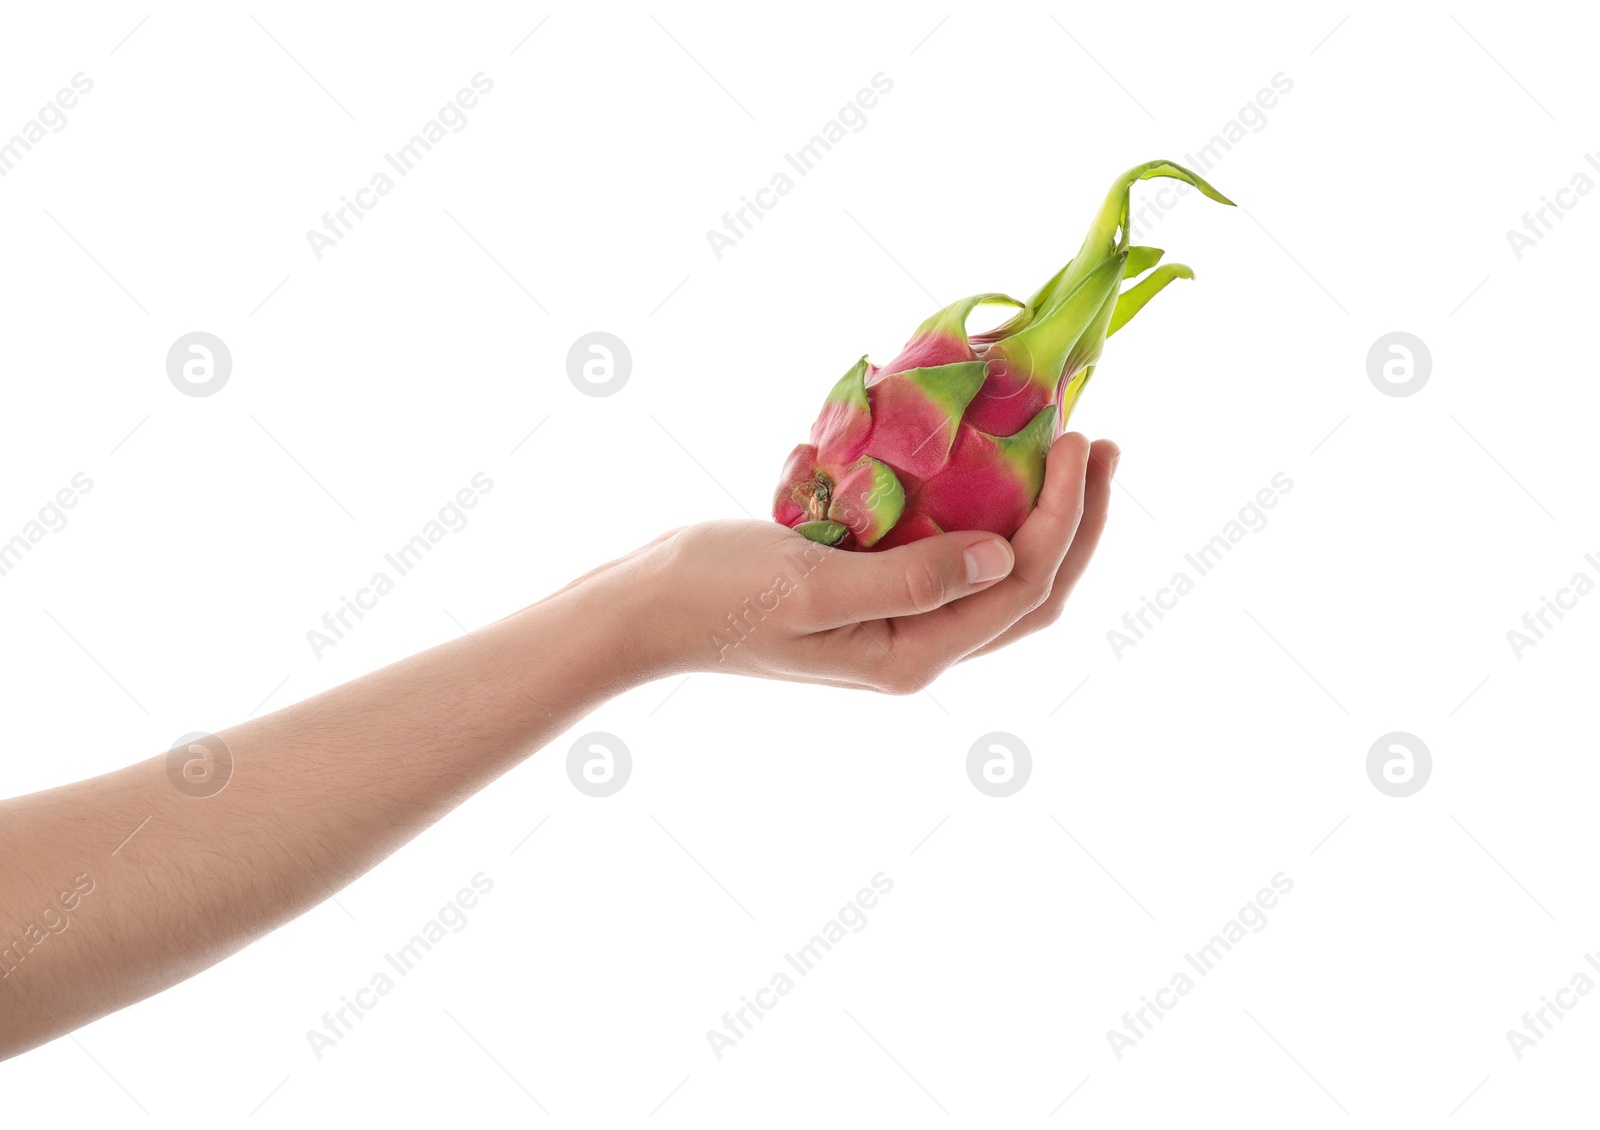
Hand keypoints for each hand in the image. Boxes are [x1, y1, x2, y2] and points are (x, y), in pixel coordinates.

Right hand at [606, 433, 1118, 691]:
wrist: (648, 606)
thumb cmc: (718, 597)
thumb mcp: (813, 587)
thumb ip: (909, 579)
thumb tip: (1002, 556)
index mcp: (913, 656)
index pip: (1021, 588)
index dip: (1063, 515)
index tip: (1074, 438)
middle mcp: (918, 646)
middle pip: (1030, 590)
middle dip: (1076, 519)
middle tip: (1097, 441)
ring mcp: (898, 619)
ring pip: (998, 572)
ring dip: (1039, 512)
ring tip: (1063, 446)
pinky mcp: (874, 587)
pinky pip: (950, 551)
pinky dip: (980, 507)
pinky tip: (983, 459)